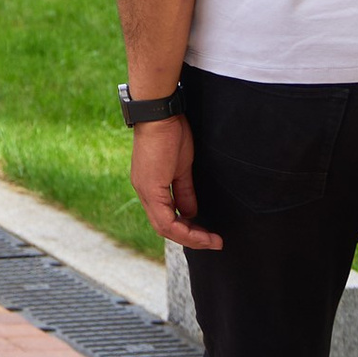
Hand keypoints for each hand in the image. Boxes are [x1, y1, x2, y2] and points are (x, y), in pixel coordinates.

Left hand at [131, 115, 217, 252]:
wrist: (159, 114)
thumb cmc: (171, 133)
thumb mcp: (181, 167)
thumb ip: (184, 191)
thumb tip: (190, 213)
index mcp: (150, 186)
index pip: (166, 218)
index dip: (187, 230)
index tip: (209, 235)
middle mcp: (144, 191)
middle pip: (164, 227)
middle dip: (191, 238)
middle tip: (213, 242)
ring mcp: (145, 190)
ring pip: (164, 227)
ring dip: (189, 237)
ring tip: (211, 241)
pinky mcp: (150, 187)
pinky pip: (164, 219)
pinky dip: (183, 229)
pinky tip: (200, 231)